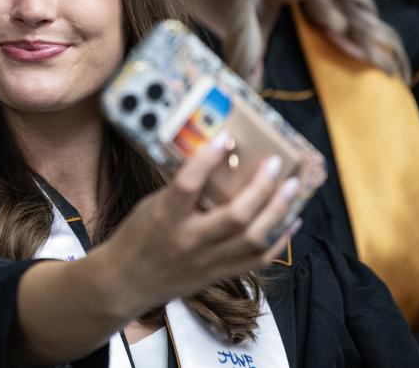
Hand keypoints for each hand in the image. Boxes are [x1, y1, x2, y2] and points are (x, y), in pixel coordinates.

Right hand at [89, 131, 299, 317]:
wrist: (126, 281)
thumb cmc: (138, 237)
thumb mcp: (152, 205)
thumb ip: (181, 190)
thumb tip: (215, 164)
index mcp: (165, 217)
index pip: (188, 184)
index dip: (208, 159)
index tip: (226, 138)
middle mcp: (189, 241)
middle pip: (236, 216)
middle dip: (262, 187)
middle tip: (276, 164)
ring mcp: (207, 261)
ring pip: (254, 238)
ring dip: (278, 211)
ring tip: (291, 188)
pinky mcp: (219, 275)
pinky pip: (257, 260)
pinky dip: (279, 240)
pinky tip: (291, 221)